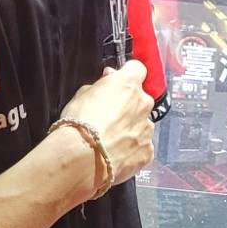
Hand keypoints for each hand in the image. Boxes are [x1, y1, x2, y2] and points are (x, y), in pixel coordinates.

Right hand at [58, 60, 154, 195]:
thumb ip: (102, 84)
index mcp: (128, 84)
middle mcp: (143, 103)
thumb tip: (110, 78)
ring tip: (111, 140)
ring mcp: (147, 128)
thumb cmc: (79, 122)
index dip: (127, 75)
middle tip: (110, 117)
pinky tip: (117, 155)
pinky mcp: (147, 151)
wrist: (81, 159)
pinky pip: (143, 146)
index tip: (117, 83)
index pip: (137, 69)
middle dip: (129, 105)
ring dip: (131, 128)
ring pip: (142, 123)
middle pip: (141, 99)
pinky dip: (133, 149)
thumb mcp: (82, 93)